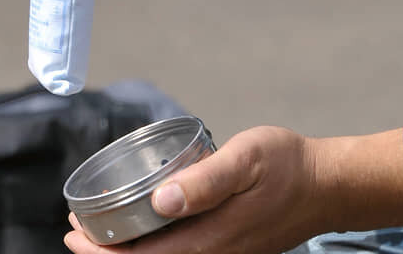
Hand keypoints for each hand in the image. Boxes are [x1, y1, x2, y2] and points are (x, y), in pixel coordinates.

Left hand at [64, 126, 402, 253]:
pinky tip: (144, 227)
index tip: (74, 232)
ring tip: (100, 230)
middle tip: (76, 229)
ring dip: (128, 253)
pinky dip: (153, 248)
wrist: (328, 185)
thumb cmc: (288, 165)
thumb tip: (161, 200)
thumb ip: (207, 180)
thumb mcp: (248, 158)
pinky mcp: (230, 249)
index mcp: (212, 239)